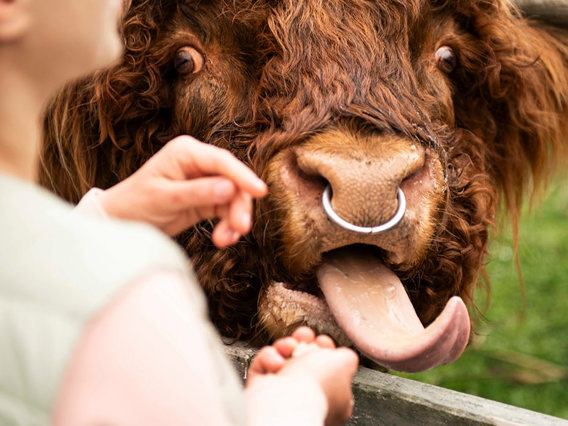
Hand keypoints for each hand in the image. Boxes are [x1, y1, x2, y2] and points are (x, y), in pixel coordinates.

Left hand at [99, 135, 266, 246]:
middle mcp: (198, 163)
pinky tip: (222, 240)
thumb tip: (230, 188)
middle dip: (238, 205)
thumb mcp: (165, 199)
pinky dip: (227, 226)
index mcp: (186, 152)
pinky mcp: (206, 198)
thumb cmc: (136, 204)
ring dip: (234, 220)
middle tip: (241, 229)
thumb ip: (197, 193)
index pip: (222, 162)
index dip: (243, 176)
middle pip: (233, 180)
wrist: (121, 222)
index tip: (260, 192)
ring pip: (233, 197)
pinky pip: (226, 210)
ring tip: (225, 241)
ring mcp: (204, 180)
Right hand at [247, 327, 358, 425]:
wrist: (287, 400)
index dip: (326, 351)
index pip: (331, 372)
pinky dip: (268, 358)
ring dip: (285, 347)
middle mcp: (308, 399)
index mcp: (334, 399)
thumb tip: (342, 355)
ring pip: (283, 360)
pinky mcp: (262, 391)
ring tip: (289, 346)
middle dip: (303, 344)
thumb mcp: (345, 363)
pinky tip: (275, 360)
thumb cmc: (318, 383)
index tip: (322, 341)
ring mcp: (284, 395)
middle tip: (304, 336)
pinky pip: (263, 366)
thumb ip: (347, 357)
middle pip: (304, 362)